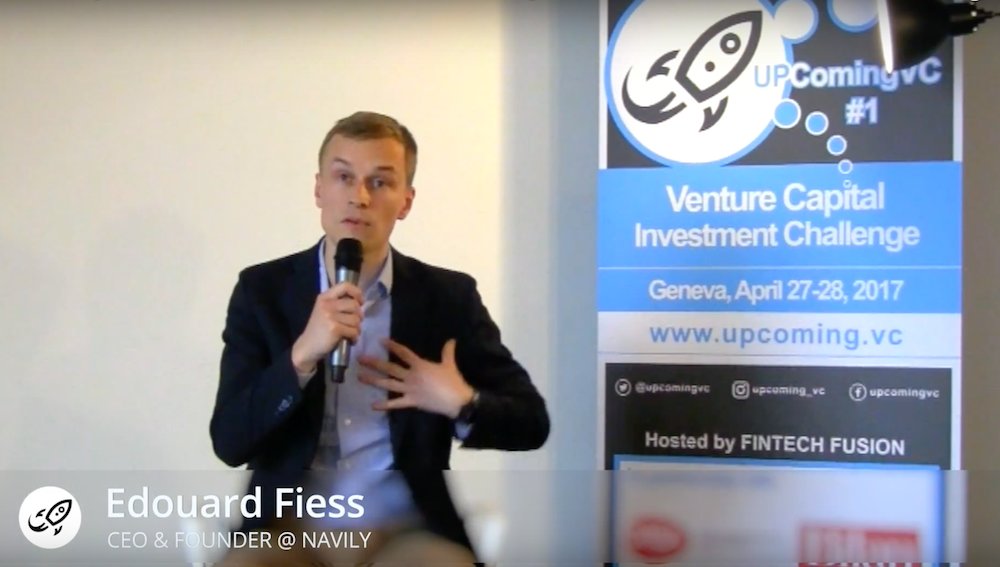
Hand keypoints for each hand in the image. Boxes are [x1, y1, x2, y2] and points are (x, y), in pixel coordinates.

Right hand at [290, 281, 362, 374]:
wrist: (307, 346)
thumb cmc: (319, 329)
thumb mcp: (324, 310)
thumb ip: (338, 303)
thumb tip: (360, 302)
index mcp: (324, 297)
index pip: (345, 286)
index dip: (357, 292)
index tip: (360, 302)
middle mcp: (327, 304)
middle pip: (354, 305)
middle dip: (359, 316)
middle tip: (355, 324)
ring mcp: (330, 316)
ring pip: (356, 319)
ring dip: (357, 329)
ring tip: (351, 333)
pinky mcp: (334, 328)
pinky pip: (354, 331)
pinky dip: (354, 337)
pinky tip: (350, 340)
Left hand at [358, 338, 474, 418]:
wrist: (456, 400)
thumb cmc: (453, 381)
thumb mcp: (449, 364)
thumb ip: (448, 352)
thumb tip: (452, 340)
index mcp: (419, 365)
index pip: (403, 353)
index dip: (391, 346)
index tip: (380, 341)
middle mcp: (411, 376)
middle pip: (390, 368)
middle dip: (374, 363)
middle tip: (360, 359)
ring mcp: (409, 390)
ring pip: (388, 384)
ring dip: (373, 380)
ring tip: (359, 377)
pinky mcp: (411, 402)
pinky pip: (395, 404)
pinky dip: (384, 405)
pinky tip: (372, 406)